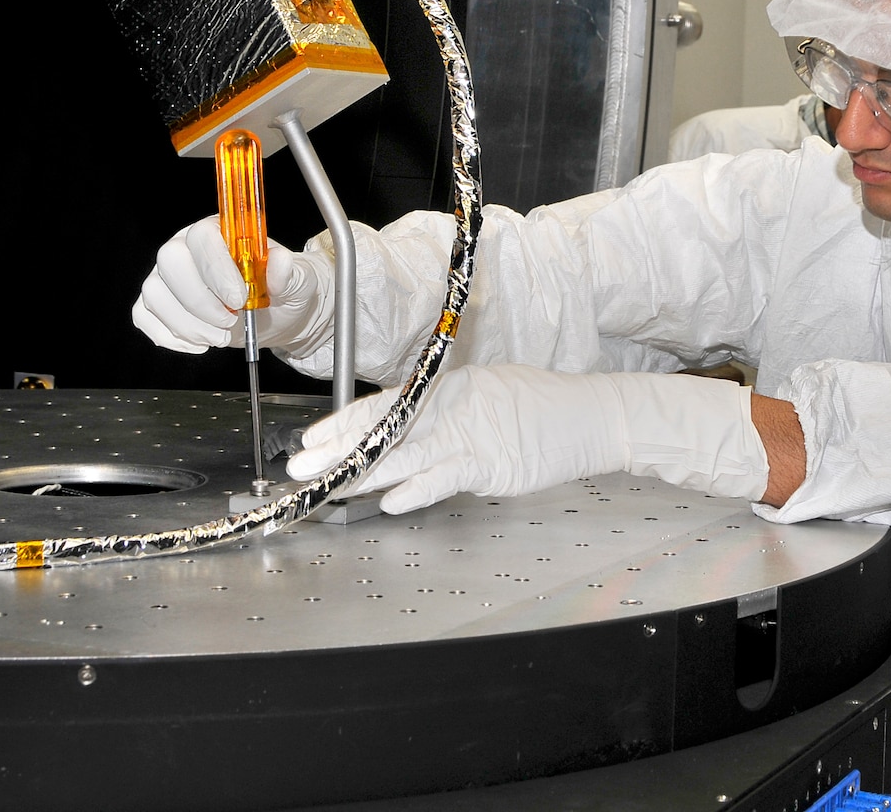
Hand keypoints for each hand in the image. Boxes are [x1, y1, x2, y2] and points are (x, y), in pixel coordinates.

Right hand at [131, 217, 328, 354]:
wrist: (276, 314)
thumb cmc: (282, 290)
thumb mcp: (298, 280)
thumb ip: (288, 271)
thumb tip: (279, 263)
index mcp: (218, 231)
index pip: (202, 237)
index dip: (217, 269)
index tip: (239, 298)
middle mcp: (186, 248)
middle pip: (171, 262)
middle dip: (200, 301)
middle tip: (230, 321)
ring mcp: (168, 276)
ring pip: (156, 293)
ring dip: (188, 324)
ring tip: (221, 336)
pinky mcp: (159, 304)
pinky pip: (144, 316)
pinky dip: (170, 336)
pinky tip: (200, 342)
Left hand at [286, 364, 769, 514]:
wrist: (590, 415)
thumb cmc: (541, 407)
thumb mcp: (485, 399)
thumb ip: (443, 417)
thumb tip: (404, 434)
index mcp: (448, 390)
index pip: (385, 404)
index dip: (345, 422)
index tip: (311, 437)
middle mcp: (453, 407)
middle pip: (386, 429)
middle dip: (340, 450)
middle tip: (300, 465)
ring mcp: (473, 434)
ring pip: (407, 454)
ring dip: (364, 473)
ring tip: (329, 486)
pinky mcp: (494, 462)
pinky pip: (449, 476)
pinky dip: (421, 488)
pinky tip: (393, 500)